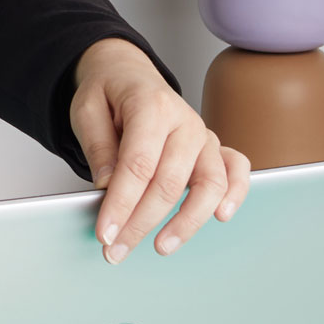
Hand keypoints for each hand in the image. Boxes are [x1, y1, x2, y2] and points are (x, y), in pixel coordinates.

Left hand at [70, 37, 251, 265]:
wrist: (127, 74)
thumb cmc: (108, 93)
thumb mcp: (86, 110)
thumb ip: (98, 147)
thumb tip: (109, 186)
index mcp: (150, 105)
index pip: (138, 164)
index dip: (121, 204)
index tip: (105, 232)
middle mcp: (184, 121)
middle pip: (168, 182)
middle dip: (141, 223)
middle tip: (117, 249)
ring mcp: (203, 135)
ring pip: (209, 184)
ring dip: (186, 222)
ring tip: (161, 246)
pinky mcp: (214, 147)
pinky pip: (236, 170)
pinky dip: (235, 194)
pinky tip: (220, 217)